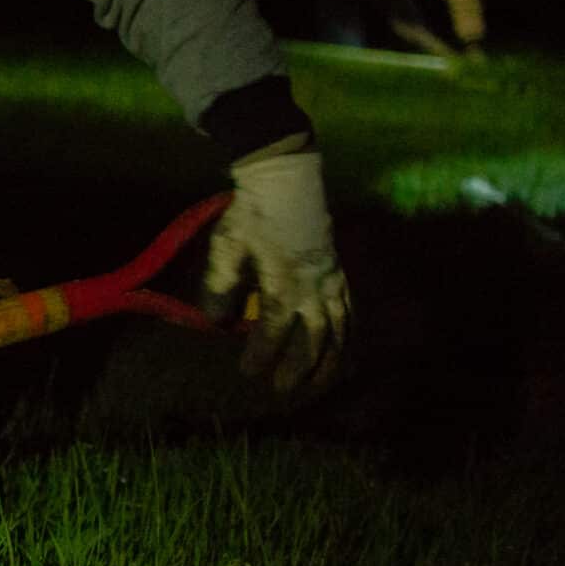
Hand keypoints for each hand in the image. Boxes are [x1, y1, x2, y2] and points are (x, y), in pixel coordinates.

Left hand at [204, 148, 351, 394]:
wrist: (286, 177)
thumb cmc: (251, 212)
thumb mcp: (226, 246)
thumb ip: (220, 286)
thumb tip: (214, 322)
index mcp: (284, 283)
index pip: (272, 330)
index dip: (261, 354)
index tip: (248, 372)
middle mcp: (313, 286)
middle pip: (313, 338)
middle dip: (299, 367)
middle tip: (284, 389)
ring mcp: (330, 277)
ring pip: (338, 328)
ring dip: (330, 358)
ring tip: (321, 382)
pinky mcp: (338, 268)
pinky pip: (350, 308)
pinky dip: (348, 332)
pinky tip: (344, 345)